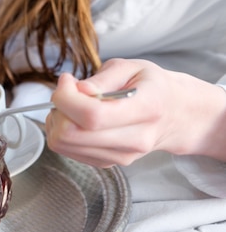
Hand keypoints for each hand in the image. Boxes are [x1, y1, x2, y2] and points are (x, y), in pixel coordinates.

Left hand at [45, 58, 225, 166]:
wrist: (174, 115)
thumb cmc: (150, 86)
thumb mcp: (131, 67)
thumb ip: (102, 78)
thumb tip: (78, 90)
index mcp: (146, 109)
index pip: (92, 115)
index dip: (67, 97)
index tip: (67, 80)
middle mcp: (135, 139)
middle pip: (71, 135)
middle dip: (58, 109)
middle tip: (67, 92)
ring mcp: (121, 156)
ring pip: (64, 145)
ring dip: (57, 121)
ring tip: (72, 105)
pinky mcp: (108, 163)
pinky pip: (67, 151)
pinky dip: (62, 133)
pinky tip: (76, 120)